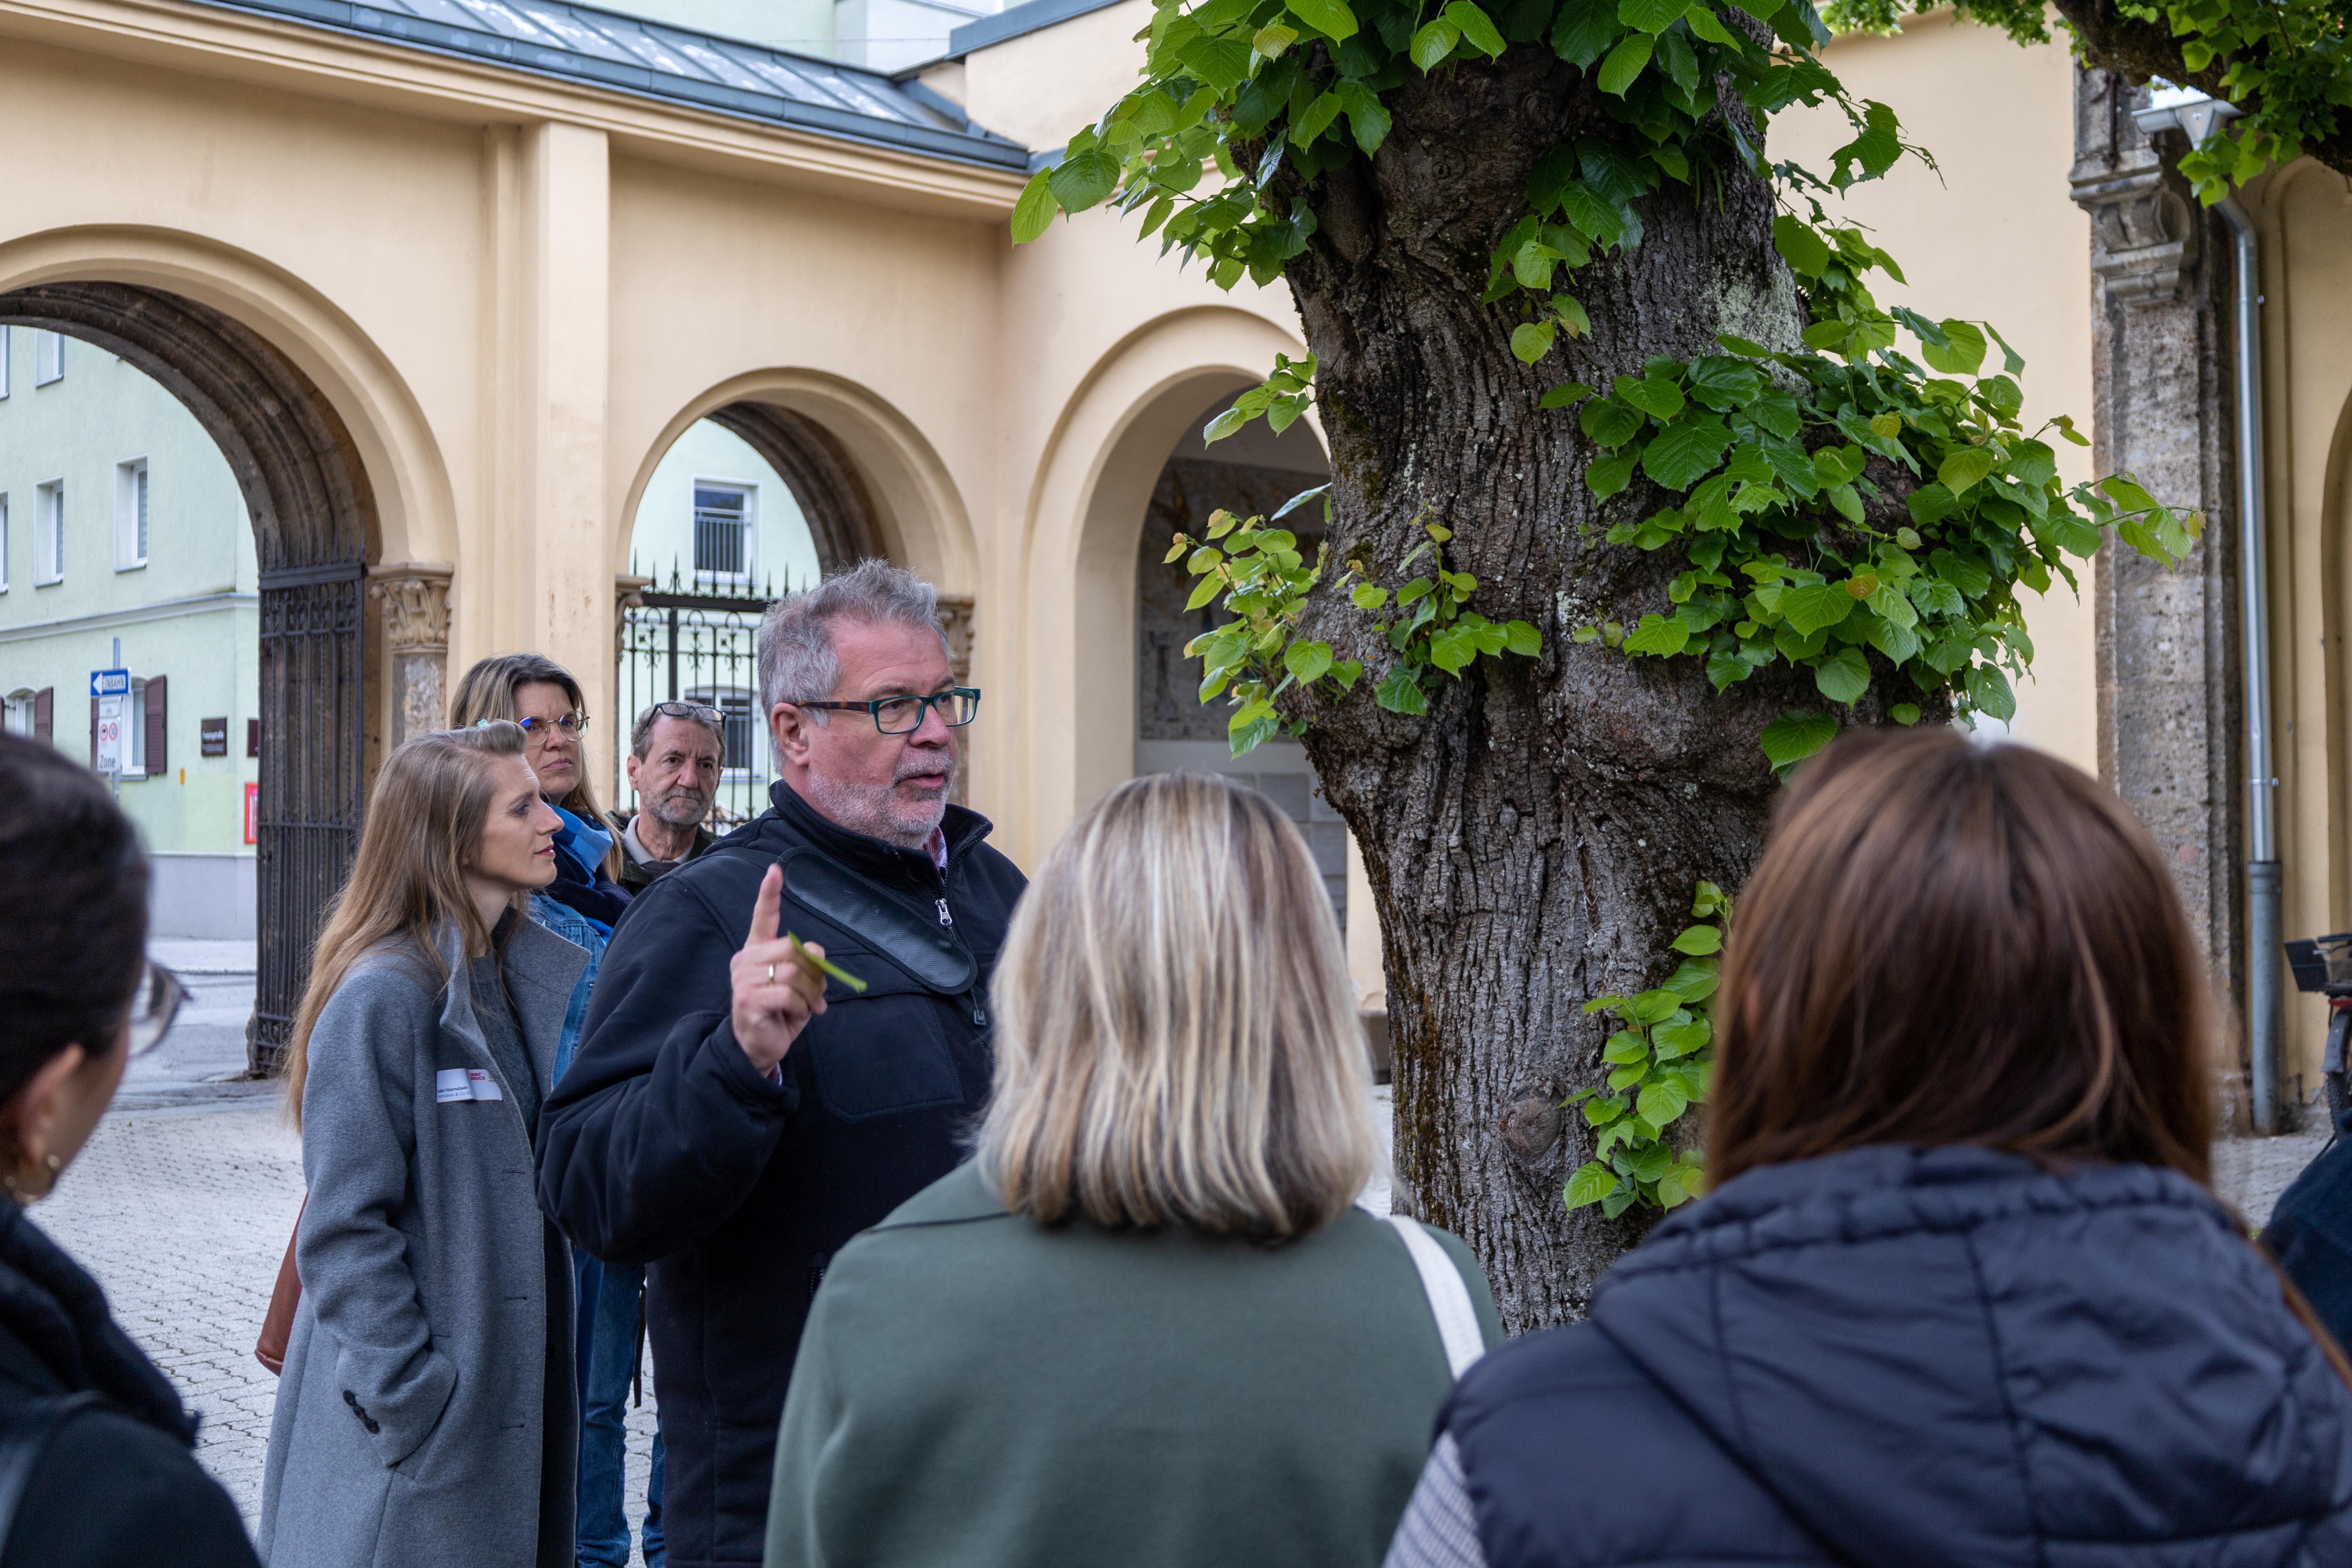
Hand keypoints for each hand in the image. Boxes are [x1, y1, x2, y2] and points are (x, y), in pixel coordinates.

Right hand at [729, 864, 828, 1073]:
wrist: (758, 1046)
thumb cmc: (780, 1012)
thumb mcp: (800, 985)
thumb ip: (808, 963)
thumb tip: (816, 951)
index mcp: (757, 950)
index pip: (763, 917)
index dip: (769, 894)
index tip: (775, 870)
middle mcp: (746, 960)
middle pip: (793, 949)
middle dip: (813, 973)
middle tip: (817, 996)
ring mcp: (743, 979)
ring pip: (793, 972)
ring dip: (810, 994)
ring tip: (808, 1008)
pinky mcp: (748, 998)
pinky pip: (788, 993)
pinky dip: (801, 1006)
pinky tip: (797, 1016)